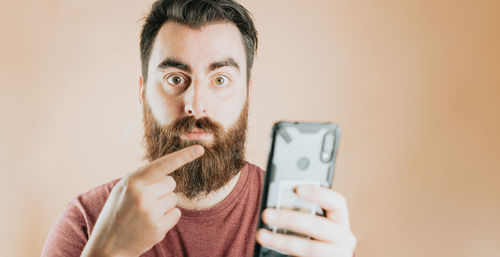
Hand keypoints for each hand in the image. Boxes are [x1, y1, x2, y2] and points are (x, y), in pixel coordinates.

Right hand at [81, 145, 204, 256]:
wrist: (108, 244)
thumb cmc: (118, 212)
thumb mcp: (123, 189)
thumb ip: (143, 178)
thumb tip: (170, 168)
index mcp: (132, 181)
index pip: (163, 165)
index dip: (183, 156)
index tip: (200, 149)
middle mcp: (142, 195)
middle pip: (171, 182)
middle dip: (163, 189)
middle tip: (145, 201)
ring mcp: (151, 212)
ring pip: (174, 198)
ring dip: (164, 204)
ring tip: (146, 213)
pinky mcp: (159, 227)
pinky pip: (176, 213)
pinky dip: (168, 217)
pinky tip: (152, 223)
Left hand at [256, 186, 355, 256]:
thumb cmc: (314, 237)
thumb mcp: (314, 222)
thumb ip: (304, 211)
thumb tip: (278, 200)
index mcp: (341, 220)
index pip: (337, 203)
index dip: (319, 194)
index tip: (297, 189)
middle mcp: (344, 238)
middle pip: (318, 226)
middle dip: (290, 219)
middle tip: (266, 214)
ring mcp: (336, 255)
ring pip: (310, 248)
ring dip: (282, 241)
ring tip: (261, 235)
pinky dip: (286, 254)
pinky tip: (269, 249)